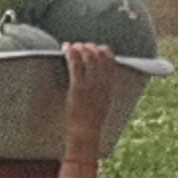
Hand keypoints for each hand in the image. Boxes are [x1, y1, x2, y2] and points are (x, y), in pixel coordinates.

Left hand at [58, 38, 140, 162]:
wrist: (86, 132)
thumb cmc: (92, 120)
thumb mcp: (103, 102)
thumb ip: (103, 89)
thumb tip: (100, 80)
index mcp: (110, 85)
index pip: (111, 61)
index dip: (104, 50)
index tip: (97, 47)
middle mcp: (102, 82)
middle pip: (99, 56)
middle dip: (90, 47)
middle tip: (81, 45)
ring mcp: (90, 84)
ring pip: (87, 58)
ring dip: (80, 48)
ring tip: (73, 46)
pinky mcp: (78, 87)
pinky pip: (75, 65)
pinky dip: (71, 53)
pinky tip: (66, 49)